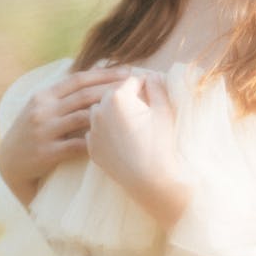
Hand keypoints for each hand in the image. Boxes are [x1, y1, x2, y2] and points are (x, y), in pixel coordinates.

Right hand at [0, 65, 131, 205]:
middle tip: (135, 88)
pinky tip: (113, 140)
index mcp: (44, 95)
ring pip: (82, 118)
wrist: (9, 162)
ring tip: (130, 113)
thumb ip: (64, 94)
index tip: (127, 71)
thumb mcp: (41, 107)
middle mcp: (43, 110)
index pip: (78, 79)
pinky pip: (77, 145)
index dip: (104, 74)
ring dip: (107, 114)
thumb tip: (97, 73)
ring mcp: (44, 130)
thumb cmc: (33, 131)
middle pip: (83, 96)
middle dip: (111, 90)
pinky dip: (95, 141)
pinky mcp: (47, 152)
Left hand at [86, 73, 190, 229]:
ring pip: (100, 111)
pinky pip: (96, 131)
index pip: (131, 80)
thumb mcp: (163, 110)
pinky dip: (105, 130)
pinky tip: (119, 137)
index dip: (145, 83)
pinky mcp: (91, 147)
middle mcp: (99, 111)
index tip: (152, 89)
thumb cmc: (160, 143)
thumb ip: (156, 87)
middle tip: (142, 103)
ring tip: (129, 120)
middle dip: (126, 96)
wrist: (150, 180)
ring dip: (112, 111)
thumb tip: (151, 76)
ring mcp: (92, 130)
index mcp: (116, 97)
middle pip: (113, 93)